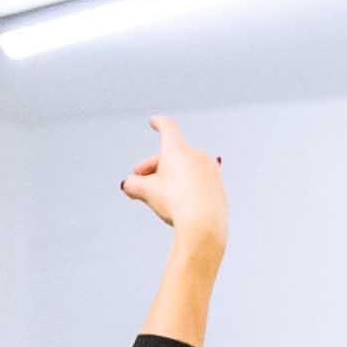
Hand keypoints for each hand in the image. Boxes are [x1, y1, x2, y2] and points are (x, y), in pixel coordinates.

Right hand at [121, 116, 227, 241]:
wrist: (204, 224)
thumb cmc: (175, 203)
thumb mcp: (147, 192)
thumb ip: (134, 185)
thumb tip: (128, 185)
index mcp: (178, 149)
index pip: (167, 128)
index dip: (159, 123)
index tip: (154, 121)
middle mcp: (197, 154)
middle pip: (172, 155)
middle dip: (154, 166)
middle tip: (139, 180)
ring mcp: (211, 170)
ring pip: (186, 169)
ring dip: (171, 177)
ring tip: (159, 194)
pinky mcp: (219, 187)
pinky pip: (199, 182)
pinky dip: (188, 186)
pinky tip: (181, 201)